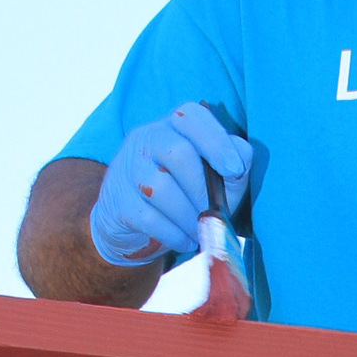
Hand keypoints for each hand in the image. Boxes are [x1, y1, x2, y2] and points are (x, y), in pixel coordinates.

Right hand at [89, 102, 252, 265]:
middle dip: (202, 189)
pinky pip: (147, 216)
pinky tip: (184, 240)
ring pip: (160, 187)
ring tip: (200, 230)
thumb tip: (238, 164)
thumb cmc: (188, 193)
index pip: (191, 116)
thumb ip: (235, 164)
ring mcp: (127, 167)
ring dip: (188, 216)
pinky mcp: (117, 200)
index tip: (234, 170)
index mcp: (175, 125)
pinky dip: (172, 233)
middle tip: (213, 214)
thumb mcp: (216, 175)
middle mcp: (148, 138)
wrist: (135, 223)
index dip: (216, 141)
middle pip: (177, 152)